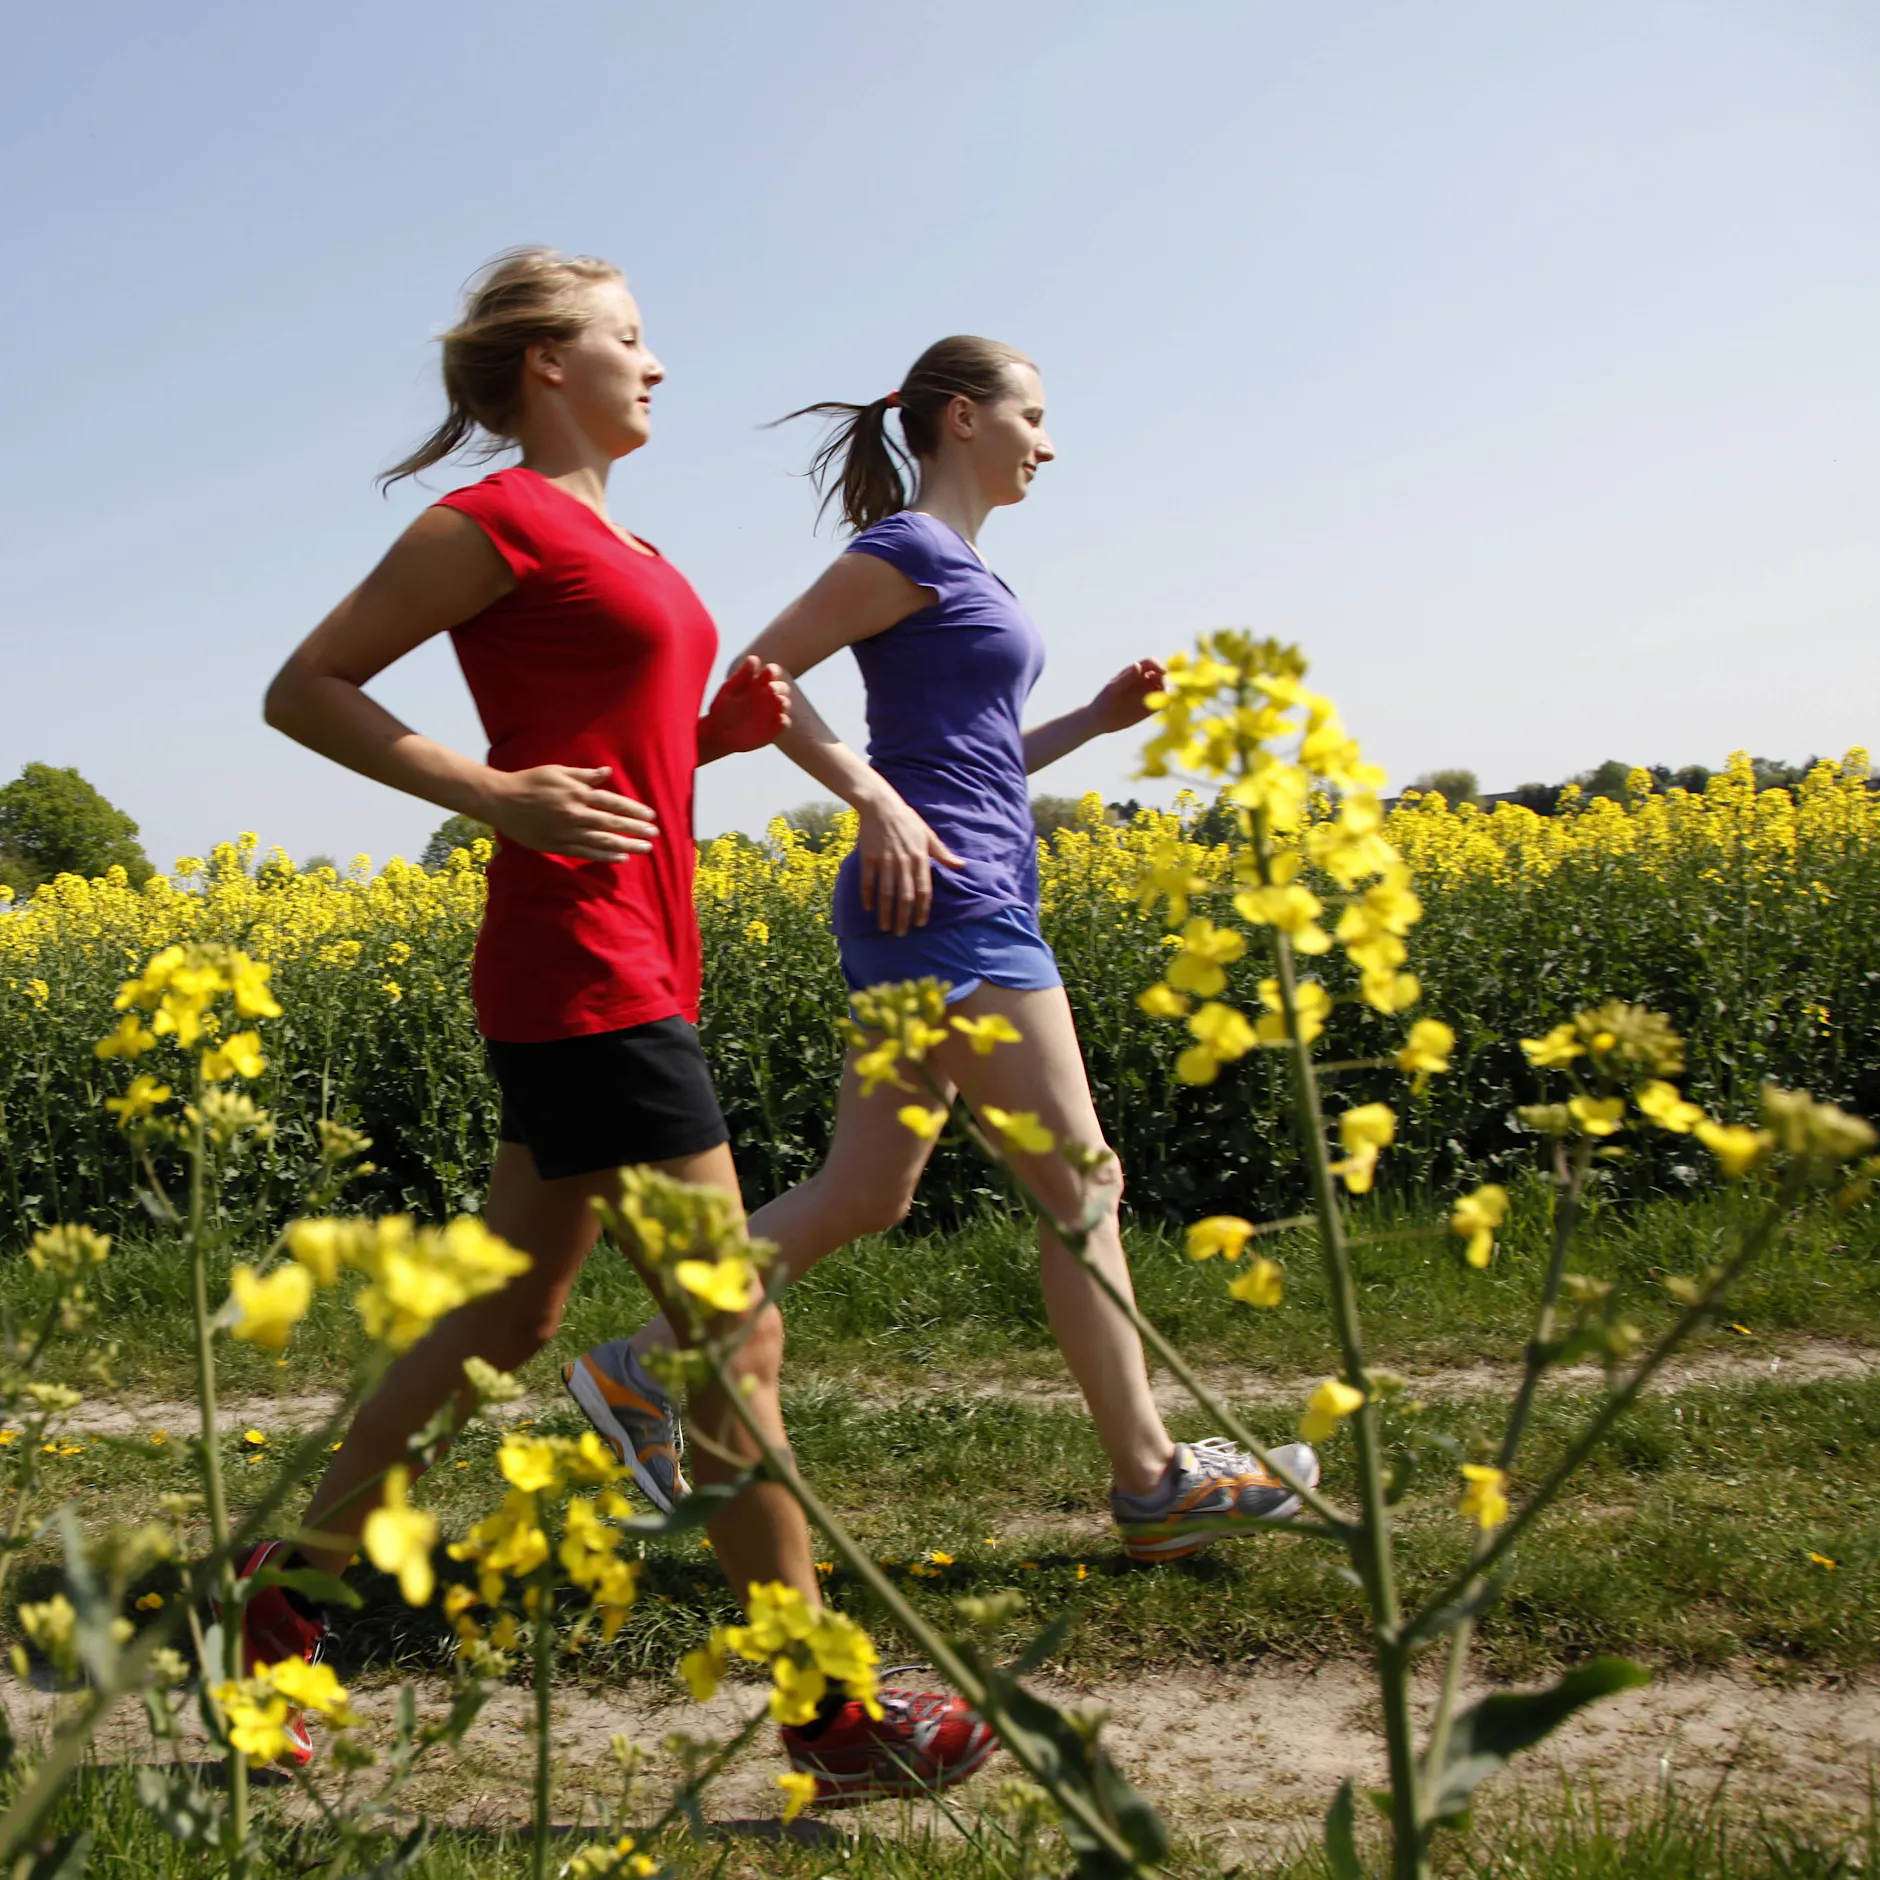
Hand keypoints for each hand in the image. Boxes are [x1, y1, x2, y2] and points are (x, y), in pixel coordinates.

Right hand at [479, 766, 658, 861]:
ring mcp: (566, 833)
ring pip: (602, 842)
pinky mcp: (557, 846)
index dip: (633, 810)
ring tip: (645, 849)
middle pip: (612, 824)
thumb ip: (584, 776)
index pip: (612, 803)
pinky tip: (621, 857)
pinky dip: (605, 856)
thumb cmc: (530, 782)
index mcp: (576, 794)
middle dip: (636, 830)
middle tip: (654, 834)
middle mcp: (575, 815)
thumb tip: (607, 773)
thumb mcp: (558, 772)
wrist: (501, 801)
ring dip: (626, 846)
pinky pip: (586, 853)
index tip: (650, 816)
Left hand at [700, 656, 790, 760]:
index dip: (773, 671)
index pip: (772, 673)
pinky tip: (778, 719)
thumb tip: (754, 658)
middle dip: (779, 687)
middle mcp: (767, 697)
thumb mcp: (729, 690)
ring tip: (777, 701)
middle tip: (770, 689)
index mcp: (758, 684)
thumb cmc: (721, 709)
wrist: (716, 734)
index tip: (768, 671)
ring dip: (783, 702)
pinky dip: (784, 721)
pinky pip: (784, 723)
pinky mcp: (773, 728)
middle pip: (782, 688)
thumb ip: (742, 676)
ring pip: (785, 704)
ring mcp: (772, 713)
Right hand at [858, 790, 964, 933]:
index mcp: (920, 858)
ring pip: (886, 892)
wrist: (881, 805)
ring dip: (886, 912)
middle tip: (901, 933)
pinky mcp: (869, 857)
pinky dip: (868, 896)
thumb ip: (943, 854)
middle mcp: (903, 862)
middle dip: (904, 917)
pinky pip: (868, 881)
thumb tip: (961, 865)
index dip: (922, 909)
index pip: (923, 890)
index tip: (920, 924)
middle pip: (905, 896)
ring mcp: (885, 860)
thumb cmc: (908, 820)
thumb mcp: (928, 835)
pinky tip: (868, 908)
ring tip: (885, 927)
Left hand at [1085, 658, 1167, 734]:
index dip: (1159, 665)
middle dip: (1167, 679)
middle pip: (1162, 675)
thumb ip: (1126, 678)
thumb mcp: (1113, 689)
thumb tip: (1137, 665)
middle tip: (1165, 689)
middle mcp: (1144, 681)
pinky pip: (1164, 704)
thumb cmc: (1104, 701)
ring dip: (1170, 692)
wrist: (1100, 721)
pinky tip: (1166, 707)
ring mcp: (1148, 694)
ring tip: (1167, 699)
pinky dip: (1168, 704)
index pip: (1151, 663)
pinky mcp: (1151, 708)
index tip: (1163, 672)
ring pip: (1165, 689)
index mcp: (1134, 672)